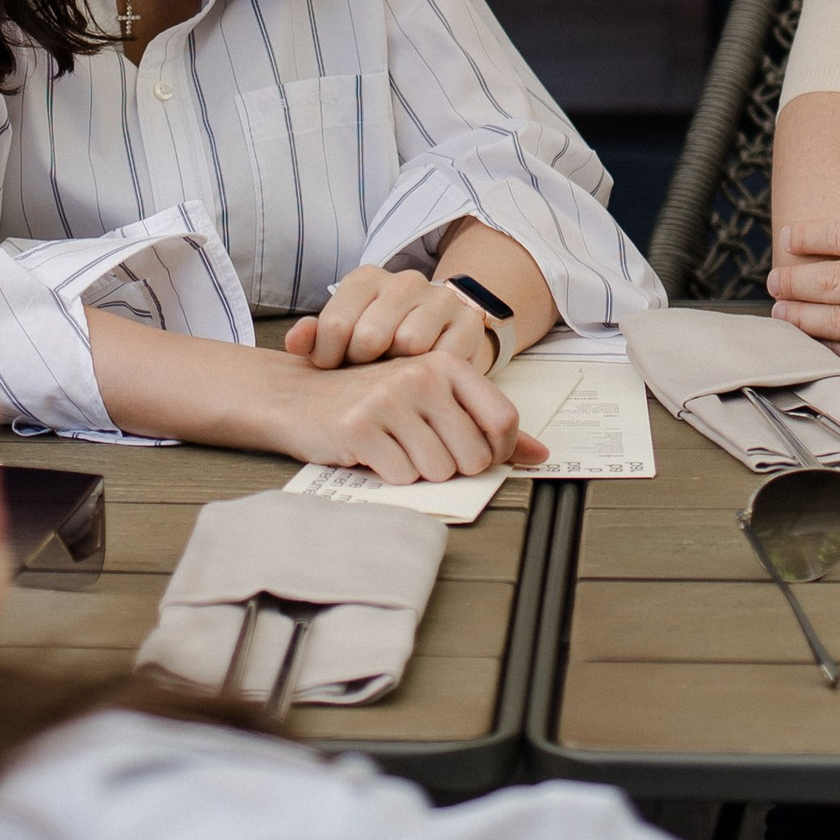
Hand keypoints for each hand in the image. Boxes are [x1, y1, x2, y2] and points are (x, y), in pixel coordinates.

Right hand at [257, 342, 538, 483]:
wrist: (297, 396)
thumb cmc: (370, 400)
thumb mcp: (430, 398)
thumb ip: (485, 424)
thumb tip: (541, 455)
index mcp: (445, 362)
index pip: (504, 419)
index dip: (498, 452)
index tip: (476, 456)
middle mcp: (420, 374)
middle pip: (473, 456)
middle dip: (451, 468)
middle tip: (421, 451)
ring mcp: (388, 398)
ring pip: (438, 471)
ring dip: (417, 472)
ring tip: (394, 448)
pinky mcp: (359, 427)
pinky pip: (401, 476)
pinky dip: (389, 476)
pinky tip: (372, 453)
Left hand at [288, 260, 499, 374]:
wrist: (437, 338)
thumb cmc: (379, 344)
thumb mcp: (341, 339)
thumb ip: (313, 338)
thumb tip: (293, 343)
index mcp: (366, 278)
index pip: (335, 324)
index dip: (328, 357)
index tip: (334, 367)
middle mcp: (404, 280)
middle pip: (370, 336)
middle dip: (363, 365)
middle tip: (366, 374)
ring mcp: (440, 298)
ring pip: (410, 344)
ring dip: (399, 369)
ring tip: (394, 373)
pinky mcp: (469, 321)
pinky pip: (445, 357)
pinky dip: (431, 374)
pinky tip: (422, 375)